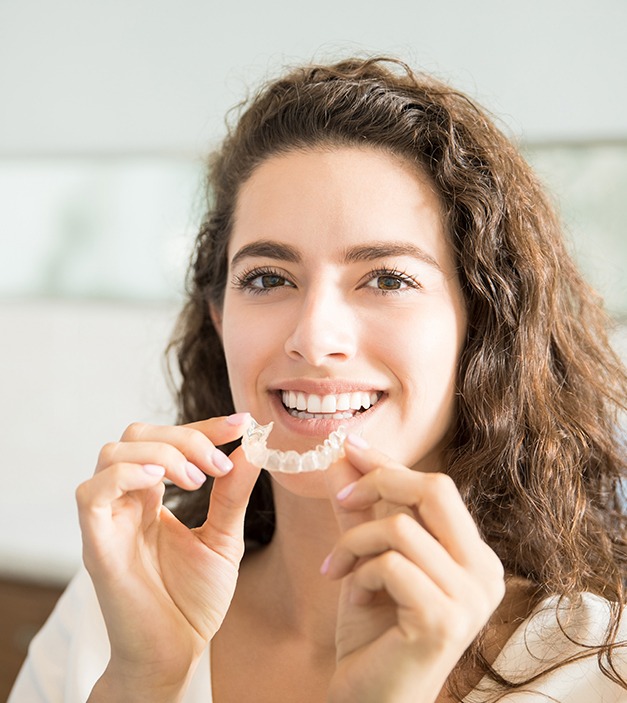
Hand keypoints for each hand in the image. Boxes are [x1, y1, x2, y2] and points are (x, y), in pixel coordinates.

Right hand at [76, 414, 259, 699]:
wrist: (176, 653)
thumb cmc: (193, 599)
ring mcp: (108, 520)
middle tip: (218, 464)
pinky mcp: (96, 544)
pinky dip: (126, 474)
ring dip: (162, 454)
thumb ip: (232, 494)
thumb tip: (251, 448)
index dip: (203, 425)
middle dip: (184, 436)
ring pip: (113, 452)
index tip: (242, 423)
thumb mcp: (223, 538)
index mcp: (152, 497)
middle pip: (137, 434)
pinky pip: (92, 492)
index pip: (167, 439)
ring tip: (196, 480)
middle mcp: (126, 501)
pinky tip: (161, 484)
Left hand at [323, 437, 504, 702]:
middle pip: (435, 489)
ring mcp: (470, 597)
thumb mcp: (366, 558)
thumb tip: (342, 458)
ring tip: (338, 569)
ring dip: (355, 541)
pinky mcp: (444, 619)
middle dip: (379, 482)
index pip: (436, 487)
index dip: (389, 463)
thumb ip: (360, 510)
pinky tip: (352, 597)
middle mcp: (484, 572)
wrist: (371, 697)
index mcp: (473, 554)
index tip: (349, 447)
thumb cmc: (374, 630)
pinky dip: (359, 573)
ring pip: (401, 527)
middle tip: (341, 499)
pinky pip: (390, 564)